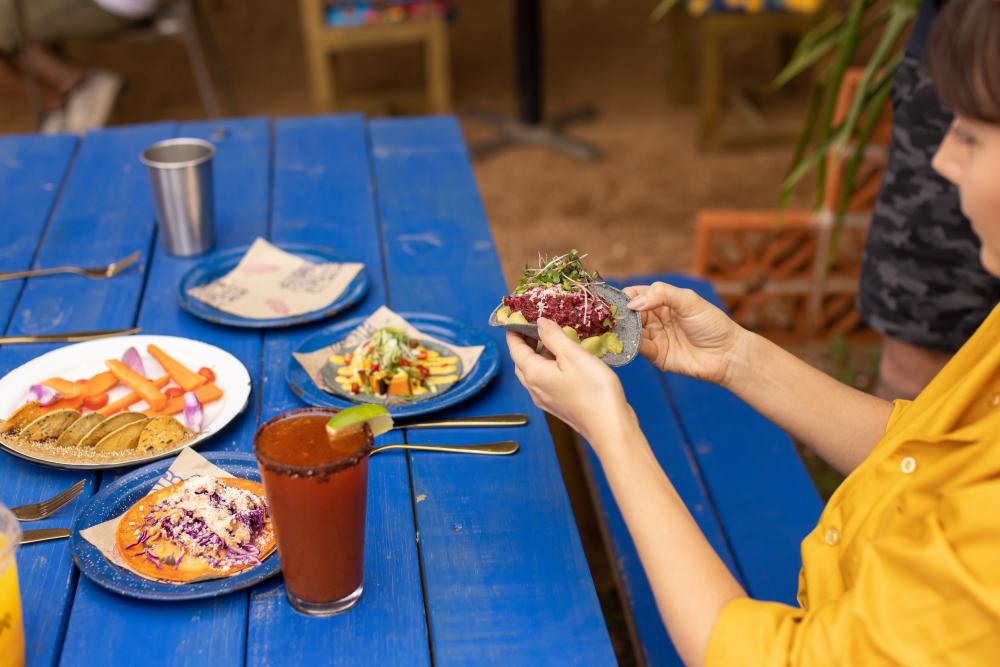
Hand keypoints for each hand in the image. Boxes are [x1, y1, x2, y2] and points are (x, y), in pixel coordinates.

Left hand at [506, 318, 631, 443]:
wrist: (609, 427)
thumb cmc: (593, 390)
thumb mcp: (573, 355)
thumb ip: (553, 336)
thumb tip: (539, 323)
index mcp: (534, 374)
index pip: (515, 349)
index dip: (513, 332)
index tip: (514, 317)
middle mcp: (535, 388)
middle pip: (522, 362)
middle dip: (525, 343)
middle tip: (534, 326)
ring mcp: (547, 399)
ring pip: (534, 372)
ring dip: (539, 355)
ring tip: (552, 339)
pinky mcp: (559, 405)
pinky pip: (547, 381)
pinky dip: (549, 367)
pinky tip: (565, 361)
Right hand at [624, 282, 745, 385]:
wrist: (727, 354)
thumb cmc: (712, 324)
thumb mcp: (689, 301)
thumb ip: (662, 294)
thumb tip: (633, 302)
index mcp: (663, 301)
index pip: (636, 294)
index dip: (626, 296)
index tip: (621, 302)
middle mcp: (656, 318)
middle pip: (630, 313)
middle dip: (620, 314)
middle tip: (612, 317)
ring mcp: (655, 337)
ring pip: (631, 331)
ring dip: (622, 330)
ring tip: (615, 329)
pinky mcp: (656, 355)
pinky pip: (638, 349)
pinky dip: (630, 345)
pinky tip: (627, 342)